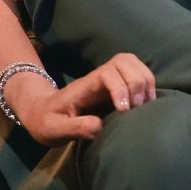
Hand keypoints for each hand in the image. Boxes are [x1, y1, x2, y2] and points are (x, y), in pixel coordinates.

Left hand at [10, 53, 155, 146]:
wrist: (43, 113)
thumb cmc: (48, 121)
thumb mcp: (54, 129)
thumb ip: (75, 128)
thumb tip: (100, 125)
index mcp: (84, 85)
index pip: (107, 73)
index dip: (120, 87)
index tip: (124, 110)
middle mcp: (99, 78)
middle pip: (123, 60)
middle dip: (137, 81)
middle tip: (138, 107)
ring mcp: (108, 81)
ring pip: (132, 62)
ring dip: (145, 80)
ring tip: (146, 104)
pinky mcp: (116, 87)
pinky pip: (136, 74)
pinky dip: (147, 84)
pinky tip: (147, 104)